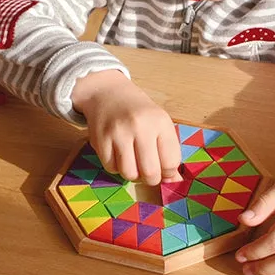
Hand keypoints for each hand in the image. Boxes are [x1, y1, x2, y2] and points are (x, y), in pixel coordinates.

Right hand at [71, 70, 181, 185]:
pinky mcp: (100, 139)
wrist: (109, 93)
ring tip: (132, 161)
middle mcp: (140, 126)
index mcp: (160, 122)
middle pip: (150, 173)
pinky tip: (118, 153)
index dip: (168, 172)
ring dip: (132, 174)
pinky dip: (116, 167)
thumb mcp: (159, 124)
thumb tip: (174, 181)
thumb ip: (168, 152)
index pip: (171, 162)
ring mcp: (118, 133)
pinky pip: (111, 168)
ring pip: (129, 174)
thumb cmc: (139, 112)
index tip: (163, 168)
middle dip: (150, 179)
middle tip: (147, 171)